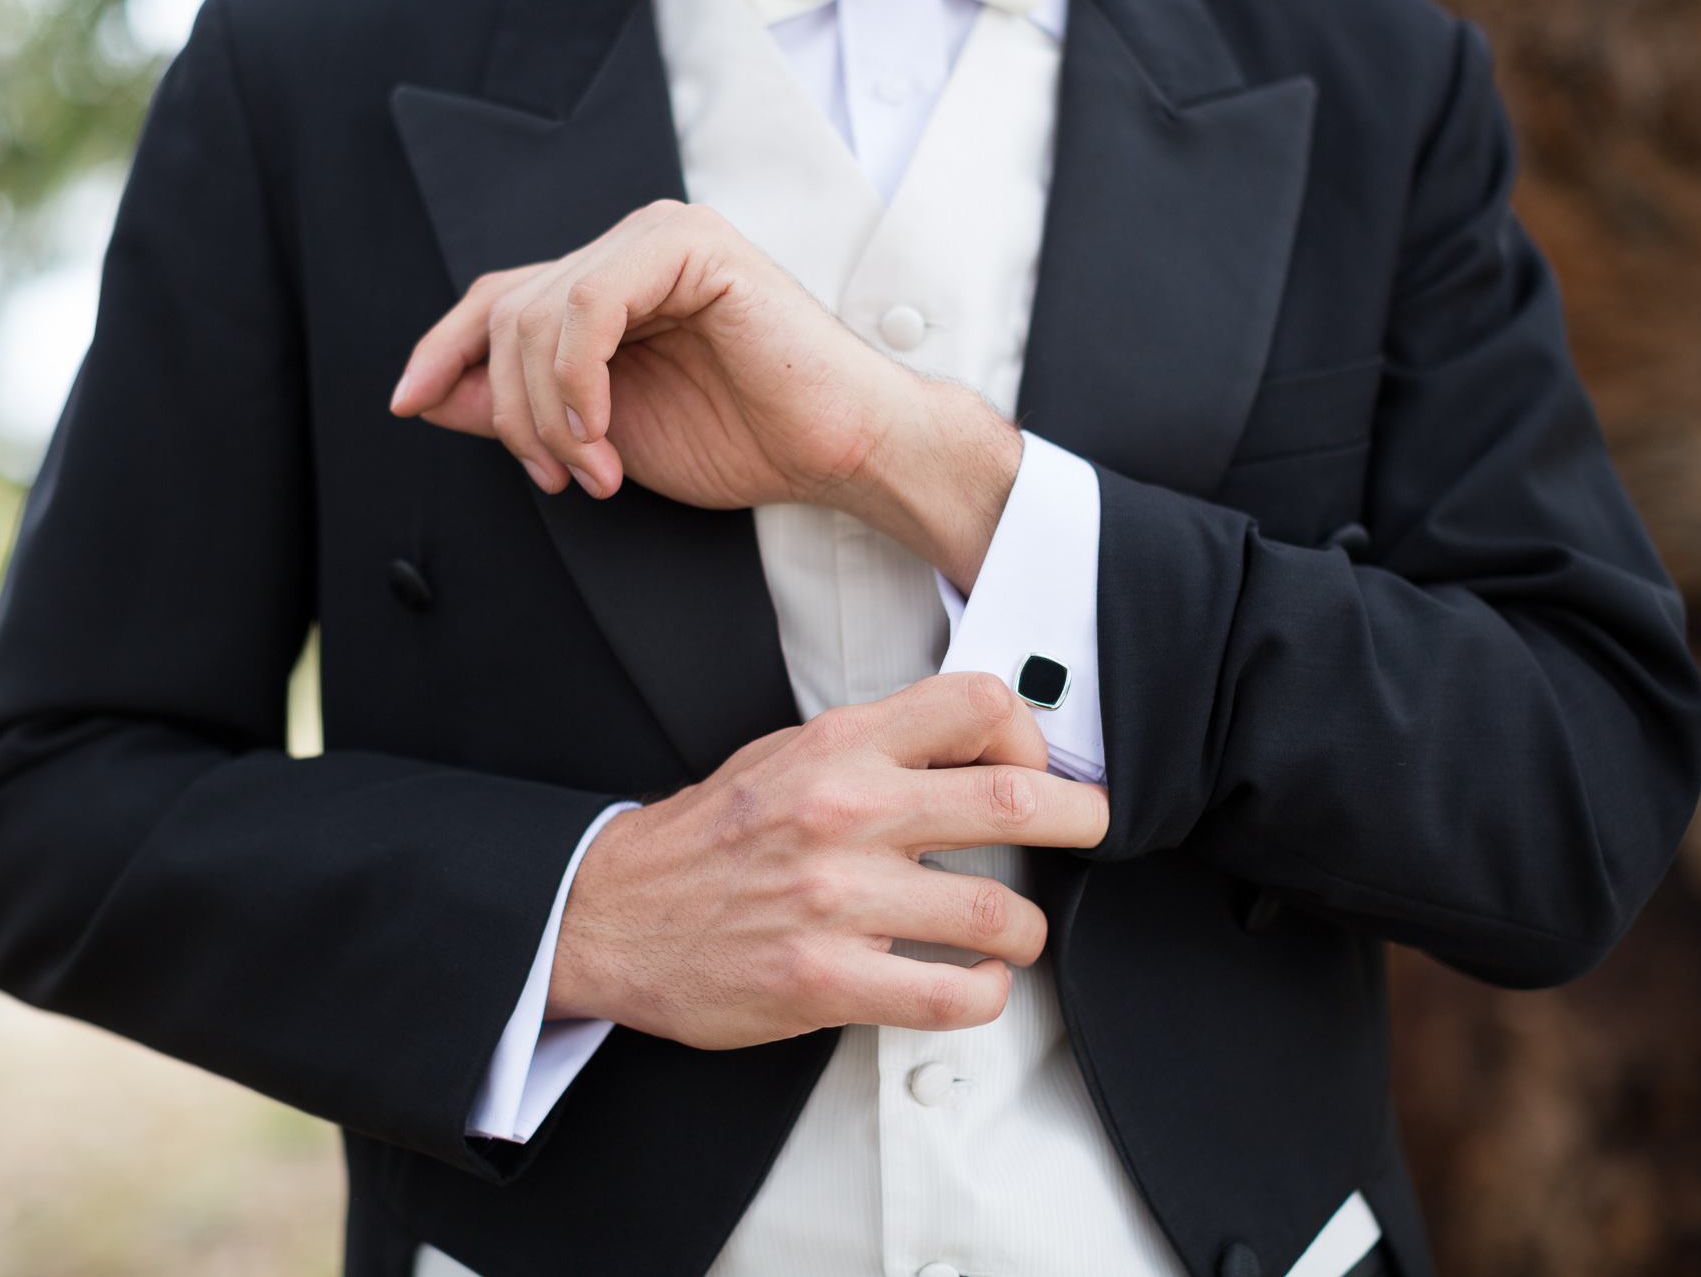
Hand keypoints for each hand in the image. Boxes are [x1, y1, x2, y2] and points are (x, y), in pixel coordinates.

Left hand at [391, 201, 1021, 589]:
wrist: (834, 452)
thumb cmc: (740, 439)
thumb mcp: (600, 434)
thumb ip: (520, 407)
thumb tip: (429, 394)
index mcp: (609, 283)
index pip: (497, 299)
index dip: (442, 348)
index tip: (406, 404)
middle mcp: (628, 247)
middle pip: (508, 311)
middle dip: (512, 411)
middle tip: (558, 476)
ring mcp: (660, 238)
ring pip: (539, 312)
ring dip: (549, 412)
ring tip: (595, 468)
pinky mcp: (692, 247)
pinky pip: (588, 305)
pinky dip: (577, 382)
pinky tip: (603, 435)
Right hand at [545, 673, 1109, 1050]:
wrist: (612, 914)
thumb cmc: (709, 837)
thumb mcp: (784, 754)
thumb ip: (873, 745)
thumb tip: (970, 741)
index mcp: (838, 746)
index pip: (976, 703)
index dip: (1029, 732)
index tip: (1033, 763)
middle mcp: (845, 813)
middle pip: (1013, 799)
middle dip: (1078, 818)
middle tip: (1087, 829)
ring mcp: (837, 900)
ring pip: (1000, 915)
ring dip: (1027, 930)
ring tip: (1014, 933)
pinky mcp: (825, 980)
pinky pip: (951, 996)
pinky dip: (986, 996)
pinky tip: (977, 985)